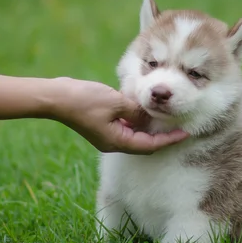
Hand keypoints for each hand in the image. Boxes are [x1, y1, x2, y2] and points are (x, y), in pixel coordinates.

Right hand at [47, 77, 188, 153]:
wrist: (56, 97)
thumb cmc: (85, 100)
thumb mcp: (117, 103)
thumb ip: (137, 110)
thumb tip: (149, 115)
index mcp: (118, 142)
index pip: (150, 145)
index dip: (169, 140)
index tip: (185, 134)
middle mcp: (113, 142)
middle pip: (144, 143)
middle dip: (161, 135)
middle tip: (178, 125)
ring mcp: (106, 134)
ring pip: (134, 133)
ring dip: (148, 126)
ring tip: (164, 115)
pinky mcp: (102, 124)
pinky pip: (124, 125)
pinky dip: (136, 119)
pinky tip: (143, 108)